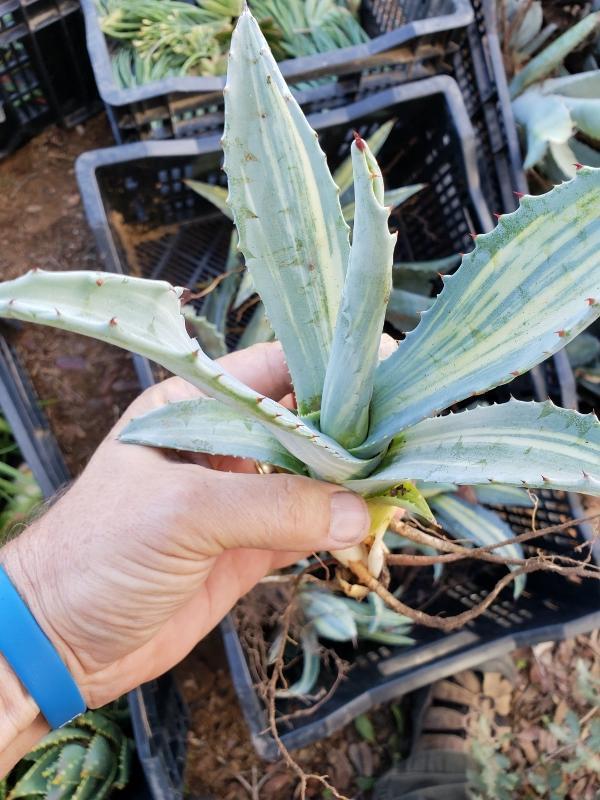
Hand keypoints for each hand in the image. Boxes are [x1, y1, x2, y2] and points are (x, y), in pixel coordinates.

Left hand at [0, 342, 368, 715]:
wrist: (61, 640)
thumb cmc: (99, 552)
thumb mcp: (184, 511)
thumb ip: (272, 506)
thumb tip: (356, 511)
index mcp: (194, 406)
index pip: (272, 369)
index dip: (328, 366)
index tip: (387, 369)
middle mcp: (221, 444)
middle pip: (302, 423)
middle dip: (353, 427)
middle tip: (409, 429)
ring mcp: (236, 497)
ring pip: (310, 477)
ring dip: (352, 480)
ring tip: (404, 473)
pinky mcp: (247, 548)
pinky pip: (305, 528)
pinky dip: (338, 526)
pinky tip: (372, 522)